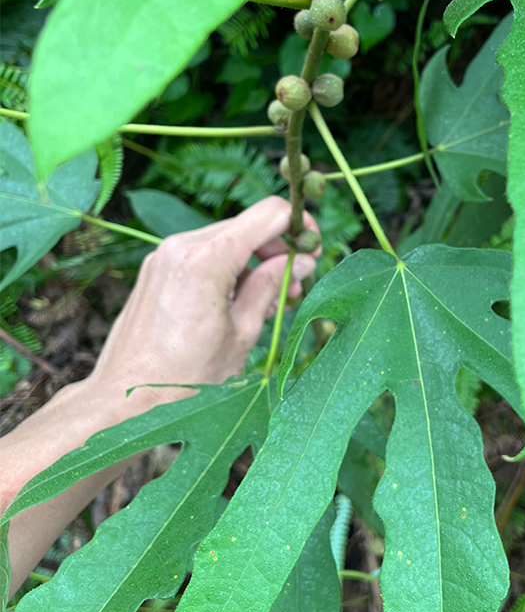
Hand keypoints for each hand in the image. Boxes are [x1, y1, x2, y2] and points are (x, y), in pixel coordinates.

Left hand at [86, 196, 319, 409]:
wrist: (125, 398)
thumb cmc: (186, 376)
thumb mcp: (244, 332)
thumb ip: (272, 286)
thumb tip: (301, 261)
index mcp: (208, 258)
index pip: (270, 213)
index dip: (299, 227)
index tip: (312, 251)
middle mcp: (182, 245)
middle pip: (249, 224)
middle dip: (278, 250)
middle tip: (294, 287)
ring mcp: (165, 254)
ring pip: (228, 239)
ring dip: (255, 261)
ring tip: (267, 303)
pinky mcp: (157, 267)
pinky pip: (205, 253)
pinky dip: (229, 268)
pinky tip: (237, 303)